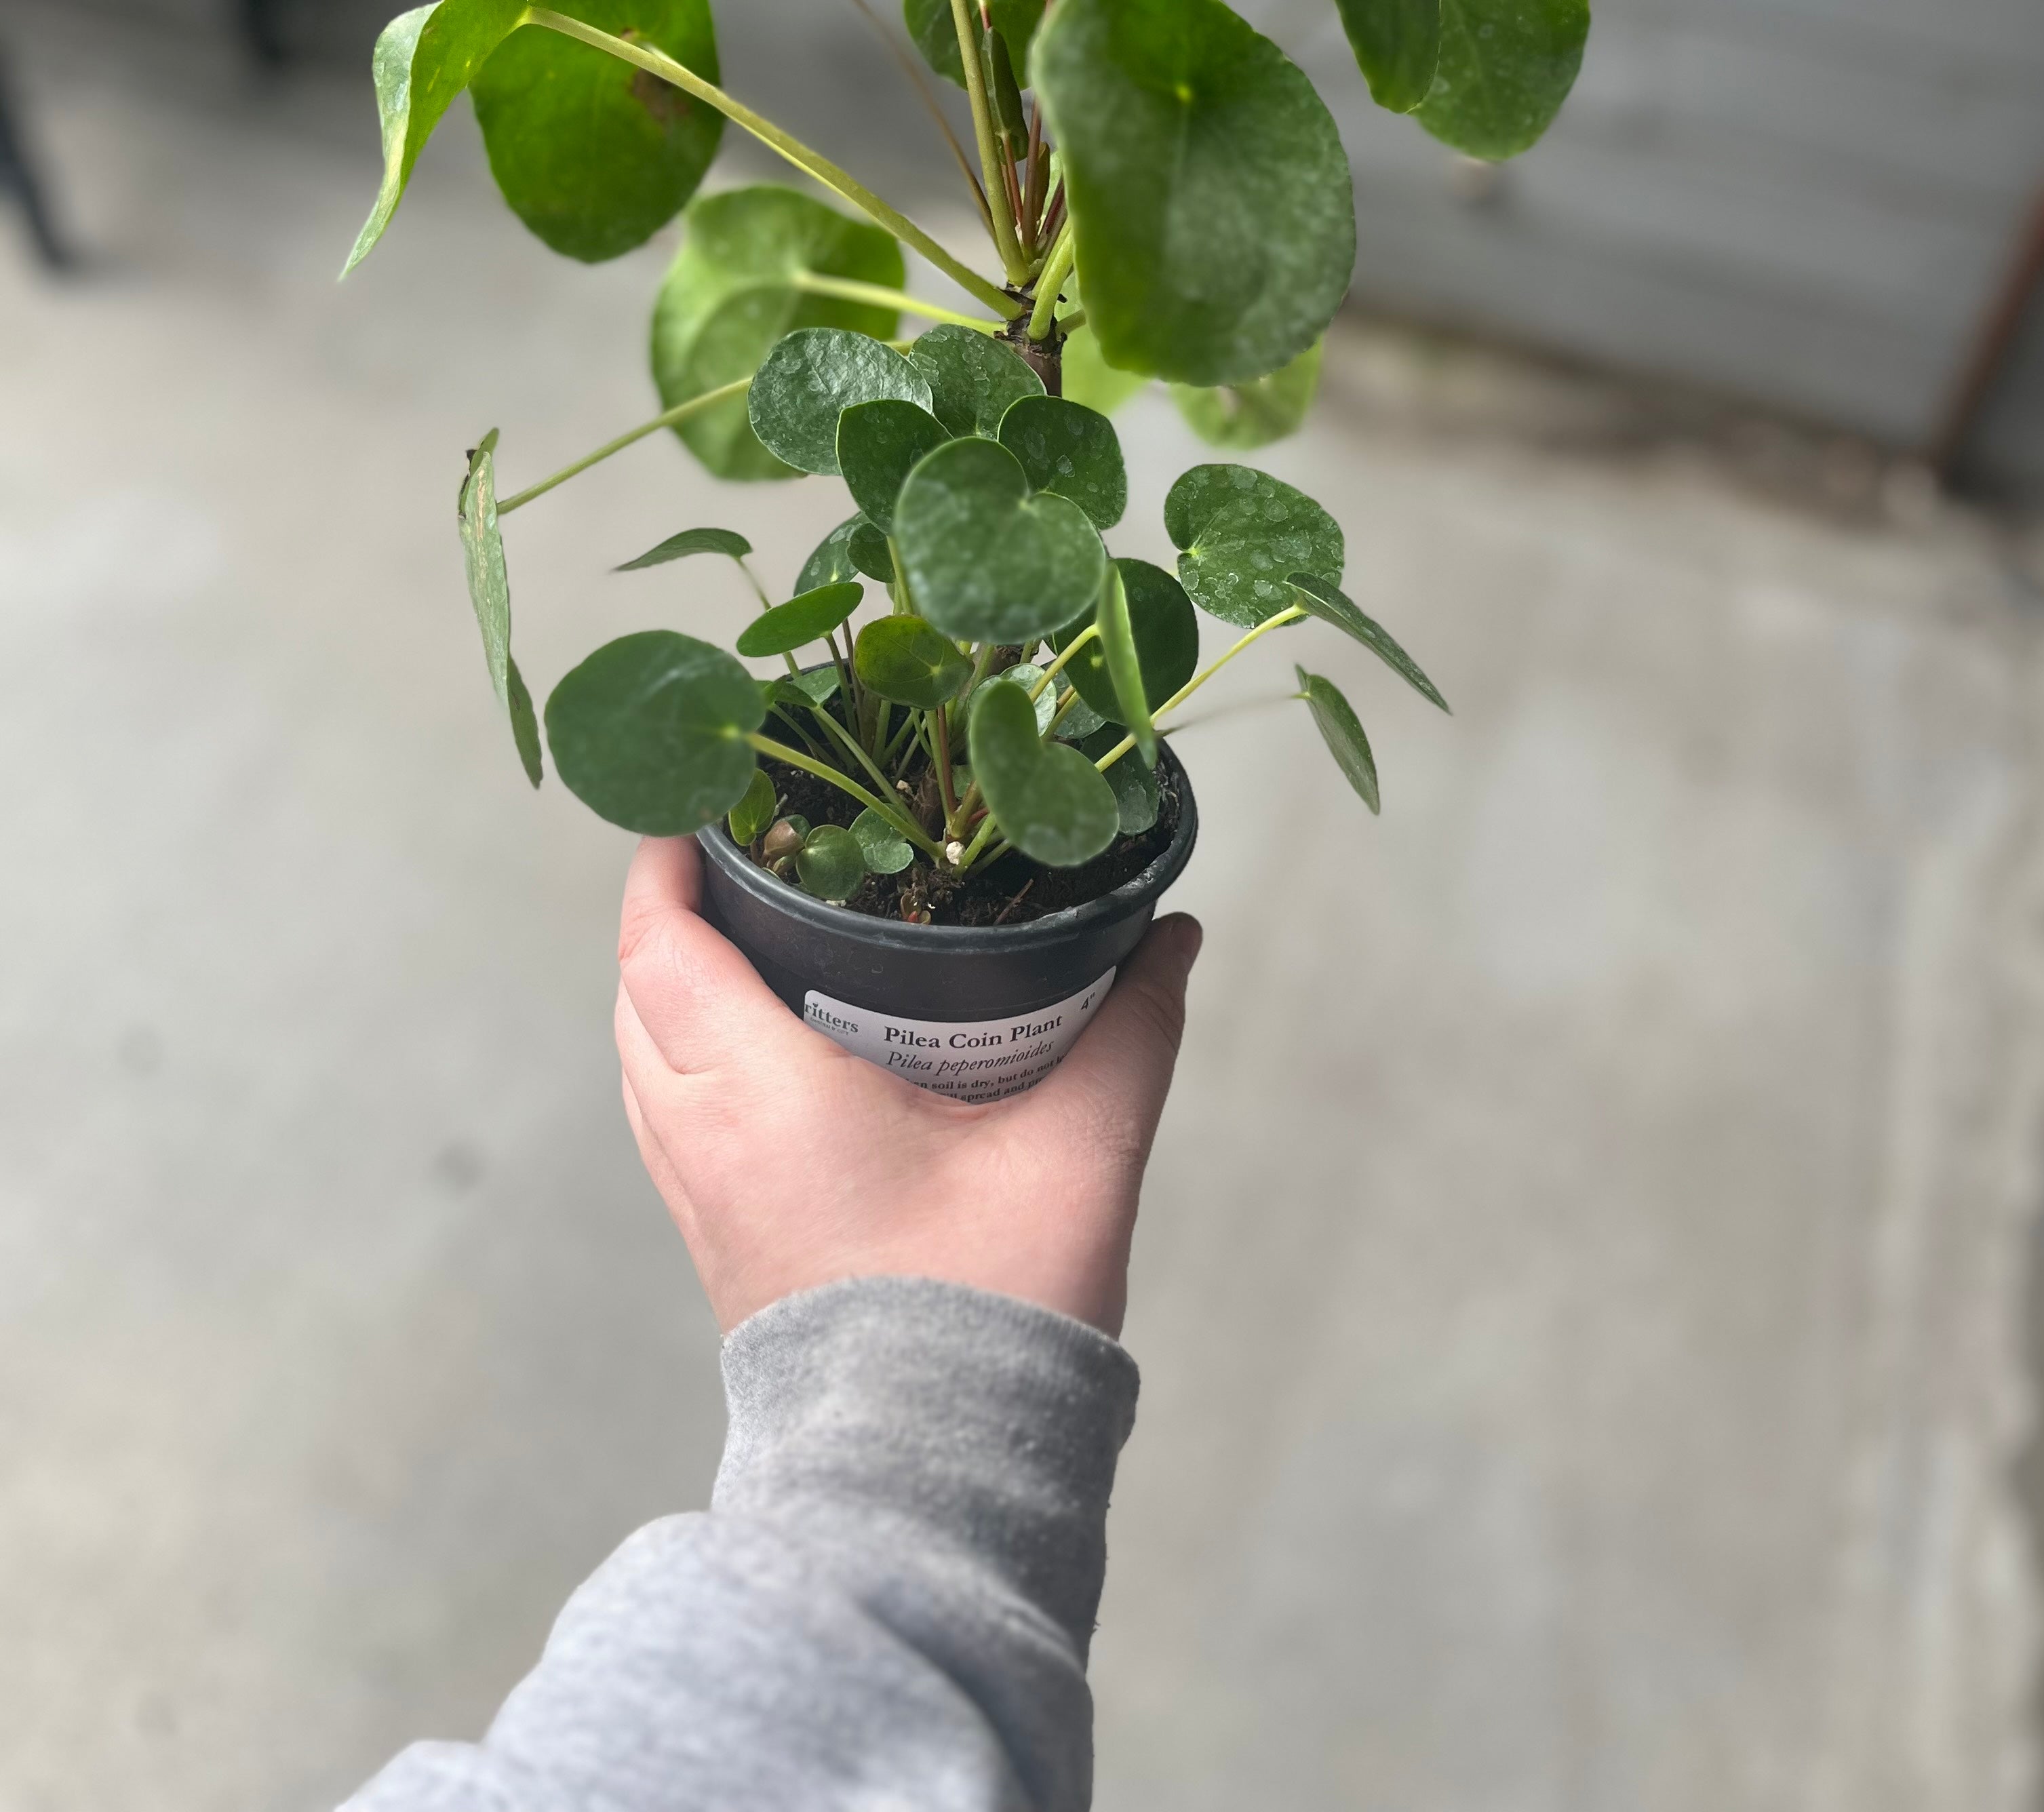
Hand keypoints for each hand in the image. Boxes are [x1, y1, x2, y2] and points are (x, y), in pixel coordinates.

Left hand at [615, 836, 1201, 1335]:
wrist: (932, 1475)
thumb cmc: (990, 1305)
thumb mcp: (1079, 1149)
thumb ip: (1129, 1031)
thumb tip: (1172, 938)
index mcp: (759, 1093)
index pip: (663, 947)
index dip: (665, 864)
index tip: (699, 804)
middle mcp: (704, 1140)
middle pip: (635, 997)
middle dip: (668, 917)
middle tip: (740, 855)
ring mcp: (699, 1203)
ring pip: (642, 1065)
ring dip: (670, 993)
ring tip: (748, 938)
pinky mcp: (716, 1249)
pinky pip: (667, 1122)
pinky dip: (686, 1062)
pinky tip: (766, 1052)